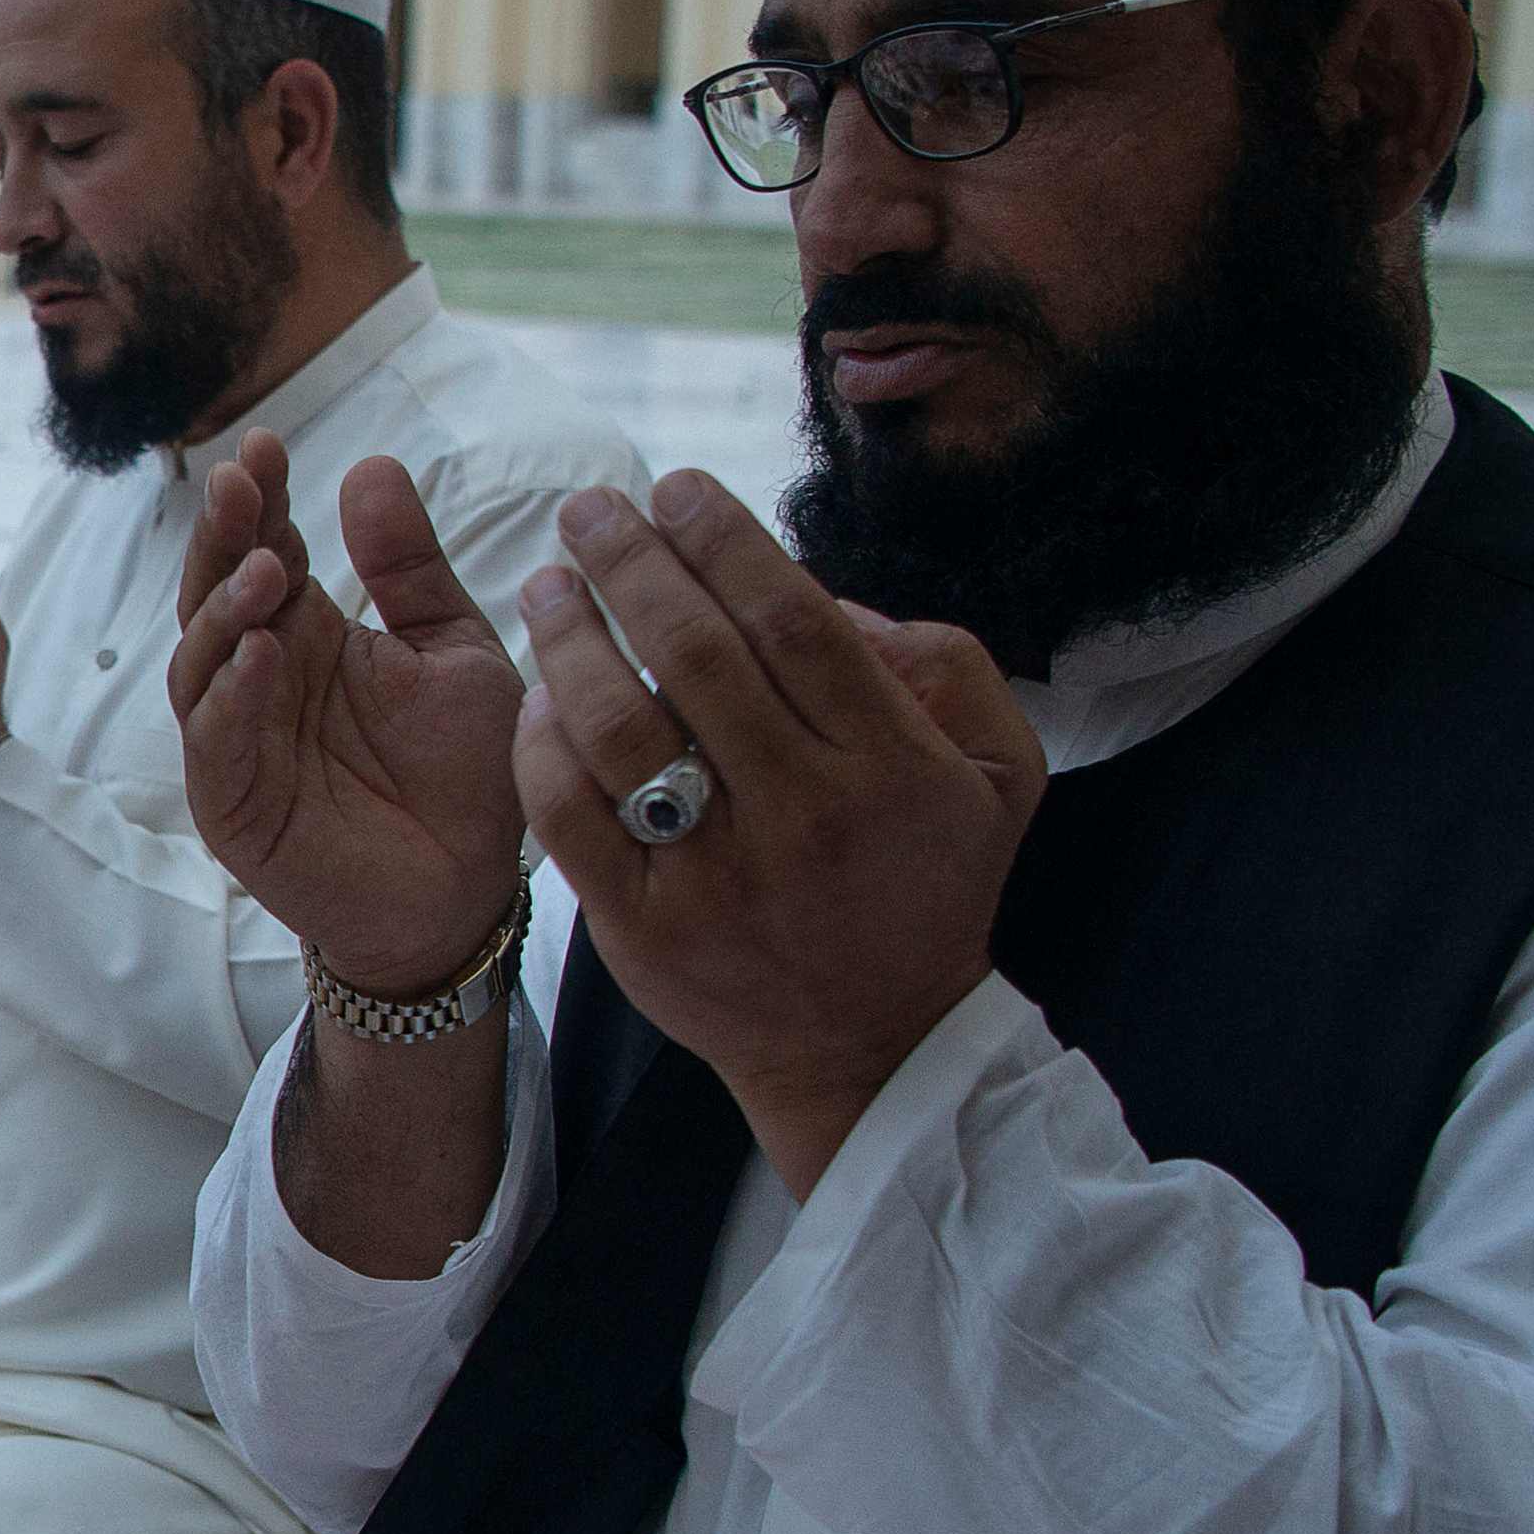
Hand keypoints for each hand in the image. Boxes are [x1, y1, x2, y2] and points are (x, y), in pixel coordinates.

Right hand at [170, 434, 535, 994]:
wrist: (470, 889)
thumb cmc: (466, 772)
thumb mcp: (452, 649)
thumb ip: (410, 569)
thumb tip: (369, 467)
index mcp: (307, 632)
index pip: (265, 549)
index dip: (259, 500)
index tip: (267, 446)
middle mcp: (259, 677)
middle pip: (216, 593)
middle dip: (223, 536)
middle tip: (239, 482)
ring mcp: (238, 740)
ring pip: (200, 662)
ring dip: (225, 610)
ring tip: (270, 569)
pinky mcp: (233, 804)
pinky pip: (216, 743)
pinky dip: (230, 698)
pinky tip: (260, 655)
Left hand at [515, 474, 1042, 1193]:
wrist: (871, 1047)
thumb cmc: (930, 886)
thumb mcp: (997, 772)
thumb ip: (944, 664)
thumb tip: (834, 598)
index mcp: (888, 762)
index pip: (792, 621)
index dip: (725, 541)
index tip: (676, 487)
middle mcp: (802, 812)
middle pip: (698, 655)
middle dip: (634, 564)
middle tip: (592, 510)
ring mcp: (715, 874)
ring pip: (622, 729)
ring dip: (573, 640)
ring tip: (550, 583)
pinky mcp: (642, 926)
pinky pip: (569, 814)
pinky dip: (542, 744)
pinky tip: (536, 692)